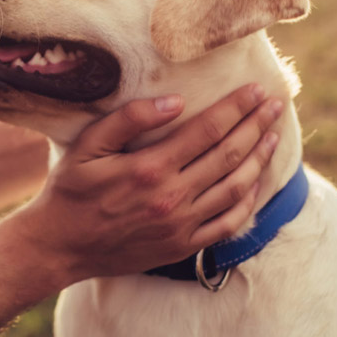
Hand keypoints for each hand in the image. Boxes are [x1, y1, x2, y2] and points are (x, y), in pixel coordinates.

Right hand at [15, 84, 281, 284]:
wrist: (60, 246)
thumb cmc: (70, 190)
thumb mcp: (87, 146)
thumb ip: (128, 119)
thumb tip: (174, 101)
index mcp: (149, 168)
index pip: (207, 130)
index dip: (236, 108)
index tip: (256, 90)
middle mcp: (172, 197)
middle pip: (229, 155)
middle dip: (256, 126)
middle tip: (275, 105)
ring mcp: (181, 225)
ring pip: (236, 187)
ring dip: (259, 159)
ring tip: (273, 135)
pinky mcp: (183, 246)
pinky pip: (228, 223)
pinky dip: (249, 201)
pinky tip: (256, 182)